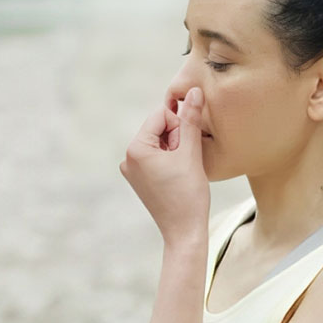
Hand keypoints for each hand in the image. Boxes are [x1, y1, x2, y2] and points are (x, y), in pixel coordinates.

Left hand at [120, 87, 209, 243]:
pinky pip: (156, 157)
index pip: (162, 116)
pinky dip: (170, 160)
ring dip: (176, 150)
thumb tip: (194, 92)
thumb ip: (191, 119)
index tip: (187, 150)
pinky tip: (177, 177)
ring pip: (160, 142)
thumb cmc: (188, 194)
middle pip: (159, 128)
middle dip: (177, 139)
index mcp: (135, 149)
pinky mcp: (139, 179)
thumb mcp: (191, 153)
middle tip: (185, 164)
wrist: (184, 231)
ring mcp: (131, 170)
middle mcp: (127, 158)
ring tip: (182, 172)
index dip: (181, 127)